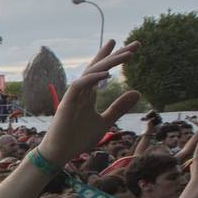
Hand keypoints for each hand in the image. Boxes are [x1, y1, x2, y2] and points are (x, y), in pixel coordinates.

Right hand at [37, 40, 139, 163]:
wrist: (60, 153)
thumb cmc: (78, 139)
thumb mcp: (105, 121)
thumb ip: (119, 107)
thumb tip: (137, 92)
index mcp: (88, 95)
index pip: (101, 71)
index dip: (113, 57)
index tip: (130, 47)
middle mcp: (81, 91)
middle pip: (99, 67)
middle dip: (116, 55)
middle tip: (136, 44)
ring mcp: (73, 96)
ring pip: (91, 72)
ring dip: (109, 62)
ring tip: (128, 55)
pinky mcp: (67, 103)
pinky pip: (79, 85)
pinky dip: (92, 79)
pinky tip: (107, 74)